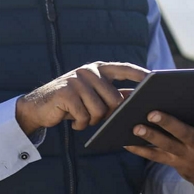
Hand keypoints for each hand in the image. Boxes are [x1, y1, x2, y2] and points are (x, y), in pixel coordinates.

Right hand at [15, 62, 149, 133]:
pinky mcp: (66, 93)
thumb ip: (112, 94)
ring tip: (82, 118)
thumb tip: (138, 101)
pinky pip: (84, 116)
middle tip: (95, 118)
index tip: (155, 79)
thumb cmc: (71, 102)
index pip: (124, 69)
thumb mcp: (92, 95)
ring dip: (92, 120)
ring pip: (100, 110)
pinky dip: (80, 124)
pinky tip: (73, 121)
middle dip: (108, 114)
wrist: (39, 107)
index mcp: (98, 69)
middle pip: (114, 99)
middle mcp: (89, 71)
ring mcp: (77, 81)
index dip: (140, 75)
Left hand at [124, 89, 193, 193]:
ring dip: (149, 136)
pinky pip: (154, 156)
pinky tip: (124, 141)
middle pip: (182, 133)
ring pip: (165, 145)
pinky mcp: (174, 162)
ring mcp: (185, 156)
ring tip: (134, 125)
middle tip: (152, 111)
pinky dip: (139, 150)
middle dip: (167, 123)